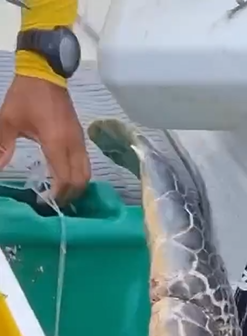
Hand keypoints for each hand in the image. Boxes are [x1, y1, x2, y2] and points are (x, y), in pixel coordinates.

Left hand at [0, 75, 89, 204]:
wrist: (45, 71)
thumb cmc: (26, 95)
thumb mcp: (8, 120)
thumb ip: (2, 145)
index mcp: (56, 142)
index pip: (64, 179)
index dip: (57, 195)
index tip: (44, 202)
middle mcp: (73, 144)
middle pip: (80, 181)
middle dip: (68, 196)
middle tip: (53, 203)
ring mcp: (80, 141)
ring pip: (86, 174)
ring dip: (75, 187)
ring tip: (60, 194)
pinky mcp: (80, 138)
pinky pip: (85, 164)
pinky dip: (78, 176)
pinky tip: (65, 178)